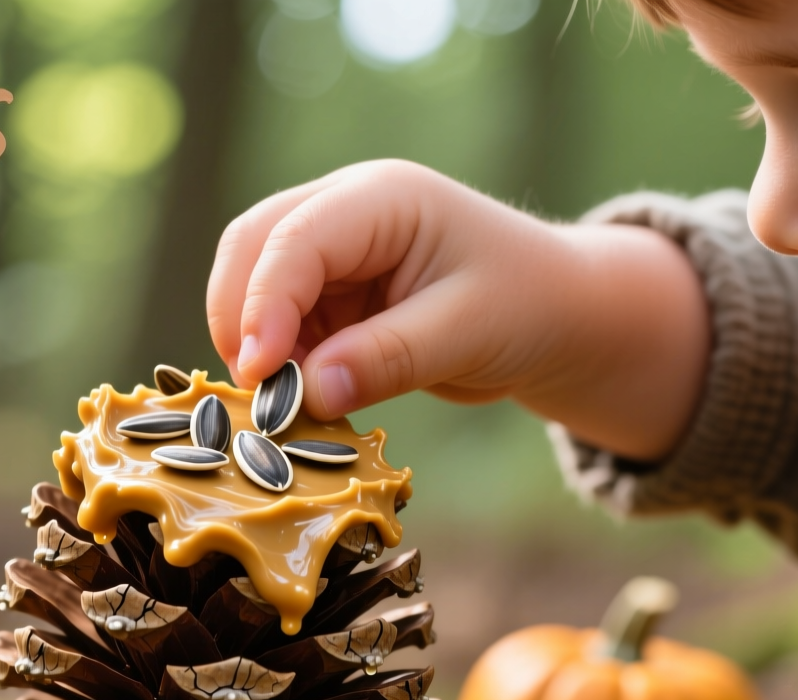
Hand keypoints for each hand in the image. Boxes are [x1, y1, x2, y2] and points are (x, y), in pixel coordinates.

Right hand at [205, 159, 709, 460]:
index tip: (257, 375)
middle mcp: (344, 210)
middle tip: (257, 395)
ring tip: (284, 404)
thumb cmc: (528, 305)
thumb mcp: (468, 332)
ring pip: (251, 285)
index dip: (264, 305)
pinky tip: (301, 398)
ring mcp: (331, 251)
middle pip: (251, 247)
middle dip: (240, 318)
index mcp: (381, 198)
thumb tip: (309, 392)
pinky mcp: (327, 294)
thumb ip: (389, 357)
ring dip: (255, 344)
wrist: (557, 316)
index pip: (294, 239)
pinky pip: (277, 323)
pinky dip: (276, 362)